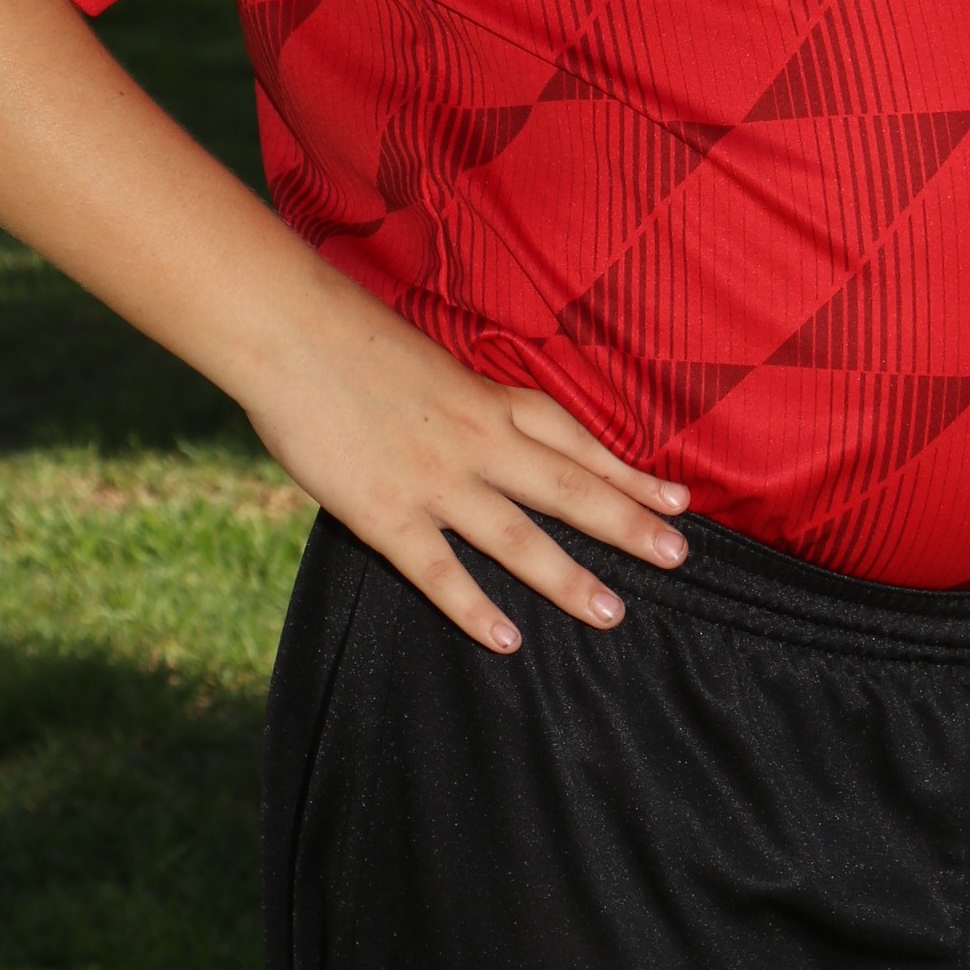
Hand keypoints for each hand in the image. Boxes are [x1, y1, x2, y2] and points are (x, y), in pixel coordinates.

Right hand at [244, 260, 689, 651]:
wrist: (291, 329)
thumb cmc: (350, 337)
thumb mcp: (430, 363)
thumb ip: (461, 405)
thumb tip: (480, 433)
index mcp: (489, 398)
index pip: (577, 441)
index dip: (629, 473)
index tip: (677, 498)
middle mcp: (479, 441)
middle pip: (570, 489)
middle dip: (628, 525)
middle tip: (679, 556)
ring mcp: (436, 480)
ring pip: (519, 537)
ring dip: (568, 577)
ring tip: (612, 613)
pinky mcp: (386, 512)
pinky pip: (439, 570)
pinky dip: (474, 608)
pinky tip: (507, 641)